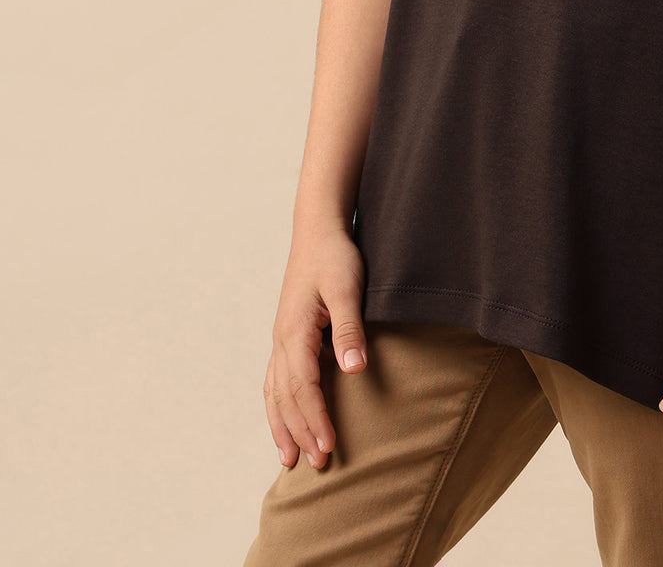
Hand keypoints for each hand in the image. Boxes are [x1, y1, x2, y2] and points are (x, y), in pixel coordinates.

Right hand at [262, 221, 367, 469]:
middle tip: (318, 464)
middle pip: (286, 396)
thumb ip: (349, 329)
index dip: (315, 419)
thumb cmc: (335, 257)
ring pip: (275, 391)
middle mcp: (282, 339)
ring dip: (283, 425)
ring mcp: (281, 338)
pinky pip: (276, 379)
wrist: (318, 230)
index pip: (303, 387)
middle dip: (300, 431)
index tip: (328, 447)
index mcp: (295, 331)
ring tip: (290, 459)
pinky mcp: (287, 335)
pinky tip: (285, 420)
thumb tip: (354, 369)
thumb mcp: (348, 288)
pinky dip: (279, 405)